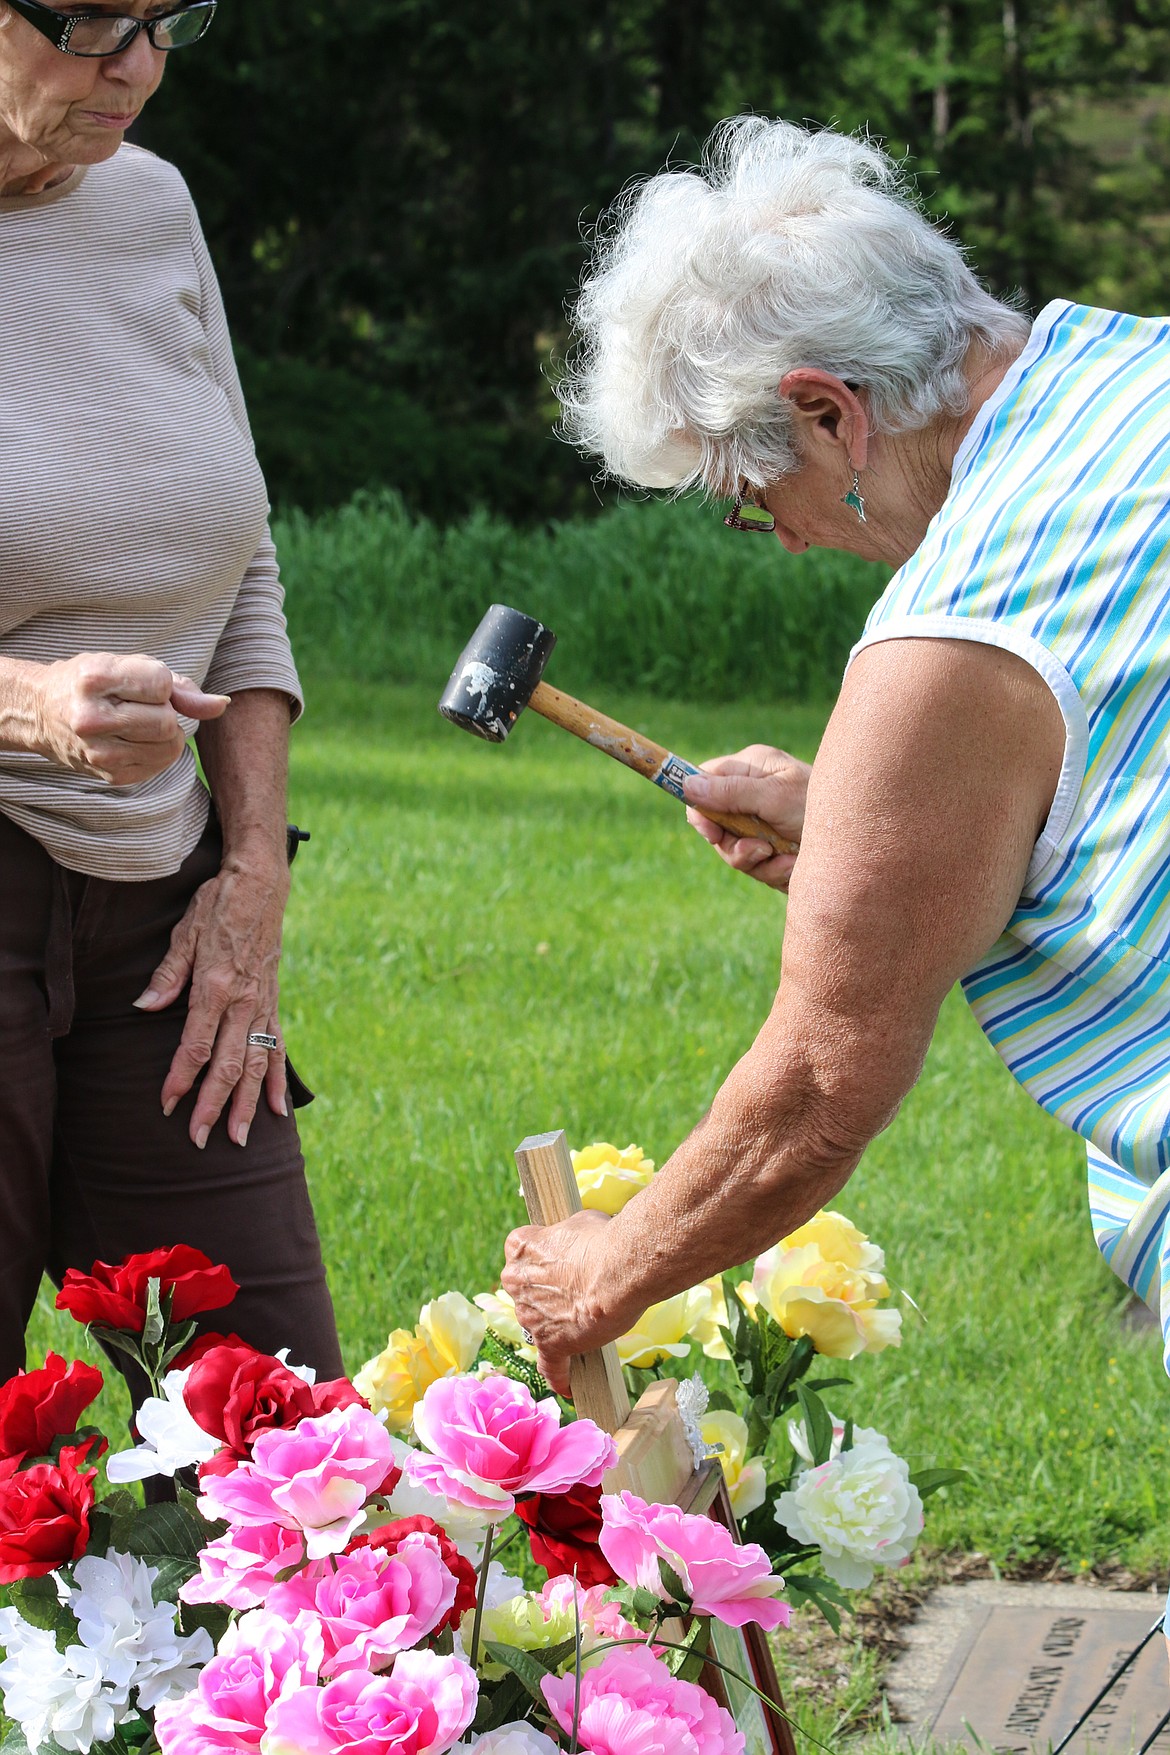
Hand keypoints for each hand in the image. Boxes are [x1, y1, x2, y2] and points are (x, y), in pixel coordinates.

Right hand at [33, 653, 227, 784]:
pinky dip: (158, 751)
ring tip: (138, 722)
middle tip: (140, 705)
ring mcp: (99, 752)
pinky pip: (161, 764)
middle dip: (164, 711)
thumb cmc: (92, 683)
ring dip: (166, 733)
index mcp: (94, 679)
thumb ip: (179, 686)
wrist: (43, 712)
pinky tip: (135, 740)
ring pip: (169, 746)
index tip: (139, 683)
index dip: (160, 683)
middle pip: (166, 722)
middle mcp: (91, 718)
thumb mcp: (128, 667)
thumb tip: (222, 704)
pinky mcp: (111, 776)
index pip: (160, 684)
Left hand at [135, 856, 290, 1148]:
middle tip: (198, 1140)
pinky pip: (278, 1049)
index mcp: (217, 985)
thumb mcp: (186, 932)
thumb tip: (144, 1007)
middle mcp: (245, 1002)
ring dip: (248, 1104)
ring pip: (257, 1065)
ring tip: (240, 1139)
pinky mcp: (274, 1003)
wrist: (262, 884)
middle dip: (213, 1105)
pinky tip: (279, 1109)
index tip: (167, 1105)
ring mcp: (263, 1005)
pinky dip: (278, 1080)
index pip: (197, 1044)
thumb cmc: (218, 904)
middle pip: (229, 1065)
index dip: (181, 1077)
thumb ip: (168, 975)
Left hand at [502, 1209, 643, 1394]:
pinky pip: (551, 1366)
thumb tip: (578, 1242)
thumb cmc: (604, 1239)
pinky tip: (568, 1385)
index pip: (519, 1251)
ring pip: (537, 1325)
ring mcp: (531, 1316)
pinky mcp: (551, 1345)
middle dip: (546, 1293)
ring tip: (584, 1327)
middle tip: (575, 1293)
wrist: (620, 1268)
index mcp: (520, 1248)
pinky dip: (560, 1376)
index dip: (541, 1257)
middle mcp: (516, 1282)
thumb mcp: (579, 1223)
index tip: (557, 1261)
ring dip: (555, 1327)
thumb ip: (568, 1237)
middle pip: (526, 1291)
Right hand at [683, 743, 810, 890]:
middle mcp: (753, 794)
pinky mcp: (773, 849)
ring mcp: (761, 823)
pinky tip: (797, 864)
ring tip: (787, 857)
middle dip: (735, 845)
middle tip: (760, 849)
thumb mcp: (775, 797)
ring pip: (734, 852)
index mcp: (752, 768)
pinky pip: (757, 867)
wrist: (864, 840)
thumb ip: (732, 793)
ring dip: (760, 861)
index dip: (699, 807)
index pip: (704, 781)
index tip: (710, 829)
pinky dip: (777, 870)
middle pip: (714, 824)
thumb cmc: (823, 805)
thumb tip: (687, 785)